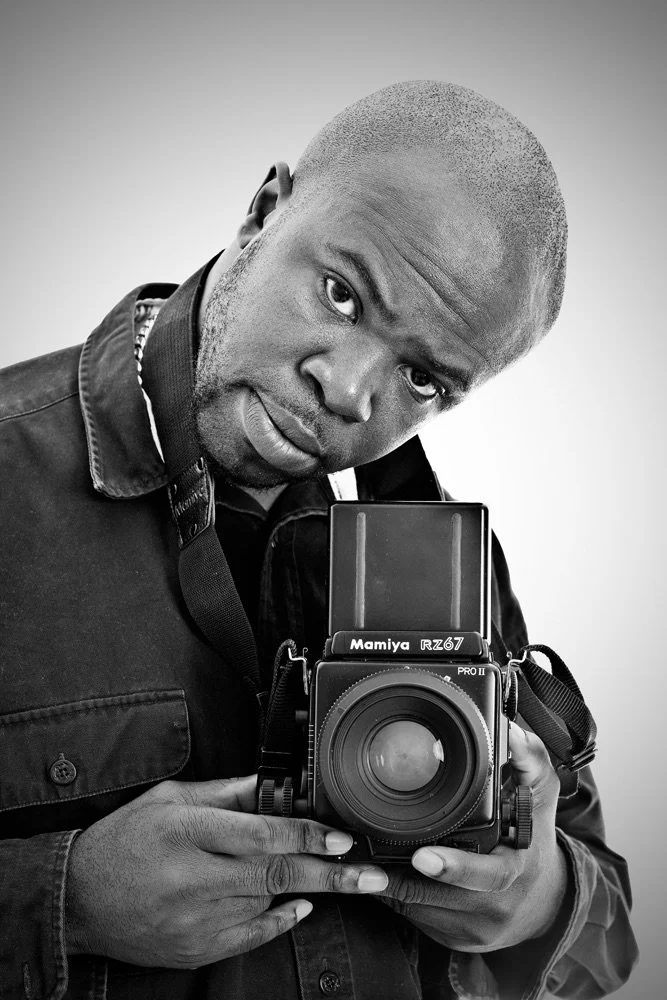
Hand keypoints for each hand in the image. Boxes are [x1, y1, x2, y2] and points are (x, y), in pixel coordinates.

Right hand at [65, 775, 388, 967]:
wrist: (79, 900)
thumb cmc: (125, 840)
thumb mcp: (169, 799)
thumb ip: (226, 792)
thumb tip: (274, 782)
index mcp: (186, 832)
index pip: (259, 834)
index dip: (306, 836)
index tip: (341, 838)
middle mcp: (192, 878)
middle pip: (275, 874)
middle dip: (332, 875)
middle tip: (373, 877)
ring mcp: (194, 921)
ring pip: (266, 901)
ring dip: (294, 885)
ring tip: (300, 871)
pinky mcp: (196, 950)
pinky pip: (253, 936)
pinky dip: (281, 918)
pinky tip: (300, 904)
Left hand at [378, 724, 567, 951]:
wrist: (545, 902)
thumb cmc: (534, 840)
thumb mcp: (541, 796)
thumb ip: (529, 758)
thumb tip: (510, 731)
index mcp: (516, 871)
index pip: (486, 876)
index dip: (452, 866)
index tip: (421, 855)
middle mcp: (496, 906)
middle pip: (439, 896)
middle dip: (401, 877)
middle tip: (368, 861)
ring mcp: (473, 929)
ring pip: (420, 910)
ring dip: (390, 886)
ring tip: (362, 862)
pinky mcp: (454, 941)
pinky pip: (415, 920)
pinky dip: (395, 897)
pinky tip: (379, 875)